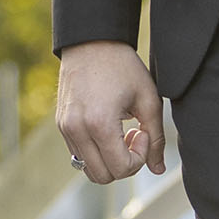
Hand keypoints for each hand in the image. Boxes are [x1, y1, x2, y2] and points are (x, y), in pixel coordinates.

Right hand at [57, 40, 165, 183]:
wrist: (91, 42)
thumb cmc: (123, 67)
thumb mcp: (148, 100)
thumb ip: (156, 137)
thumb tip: (158, 169)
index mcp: (99, 123)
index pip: (121, 168)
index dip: (140, 158)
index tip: (143, 132)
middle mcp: (76, 129)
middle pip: (103, 176)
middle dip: (124, 163)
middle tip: (134, 136)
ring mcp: (65, 128)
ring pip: (88, 169)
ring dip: (109, 159)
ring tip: (120, 133)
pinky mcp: (61, 125)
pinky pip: (79, 154)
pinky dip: (96, 151)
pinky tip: (107, 128)